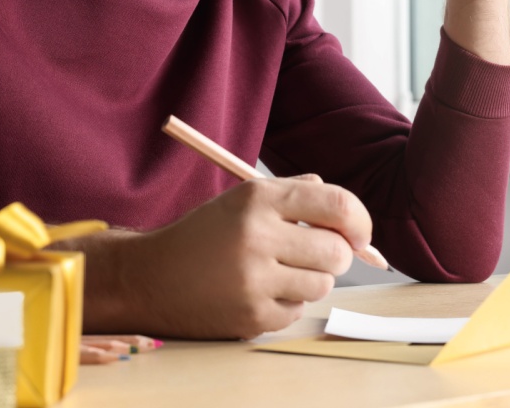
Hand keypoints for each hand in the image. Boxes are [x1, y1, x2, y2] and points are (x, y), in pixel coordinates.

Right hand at [122, 175, 370, 338]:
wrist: (150, 276)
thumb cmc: (203, 235)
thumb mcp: (242, 200)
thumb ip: (295, 195)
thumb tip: (347, 214)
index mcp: (257, 199)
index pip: (337, 205)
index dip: (359, 222)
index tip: (359, 233)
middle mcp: (256, 237)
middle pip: (337, 252)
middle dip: (334, 254)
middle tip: (313, 254)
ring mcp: (253, 281)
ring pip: (322, 284)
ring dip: (310, 279)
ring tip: (278, 272)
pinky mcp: (250, 315)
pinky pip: (297, 311)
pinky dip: (286, 302)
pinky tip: (257, 291)